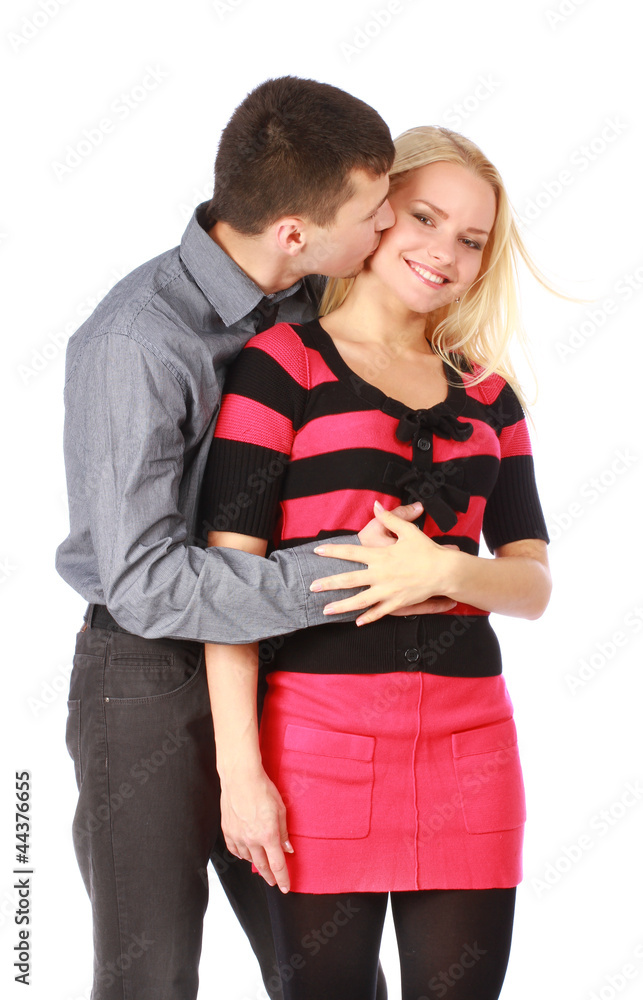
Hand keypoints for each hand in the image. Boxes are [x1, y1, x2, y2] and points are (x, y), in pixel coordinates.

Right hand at [220, 767, 293, 892]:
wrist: (240, 777)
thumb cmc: (263, 789)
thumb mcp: (281, 809)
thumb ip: (284, 832)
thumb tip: (288, 849)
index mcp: (268, 835)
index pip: (277, 865)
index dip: (283, 878)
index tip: (285, 887)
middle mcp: (252, 840)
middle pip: (262, 866)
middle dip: (269, 876)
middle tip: (274, 882)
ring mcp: (238, 836)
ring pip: (247, 858)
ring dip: (256, 863)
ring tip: (261, 863)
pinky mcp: (227, 830)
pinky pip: (234, 849)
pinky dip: (241, 854)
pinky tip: (245, 853)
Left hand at [311, 502, 458, 624]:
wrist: (445, 571)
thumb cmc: (427, 550)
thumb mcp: (408, 531)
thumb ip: (390, 518)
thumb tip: (376, 505)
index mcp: (380, 556)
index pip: (351, 553)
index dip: (333, 551)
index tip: (318, 551)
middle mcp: (380, 574)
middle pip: (348, 580)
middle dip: (328, 583)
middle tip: (312, 586)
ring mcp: (387, 591)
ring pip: (359, 601)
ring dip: (341, 606)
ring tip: (325, 610)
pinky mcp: (397, 602)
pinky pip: (379, 612)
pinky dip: (367, 618)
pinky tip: (356, 622)